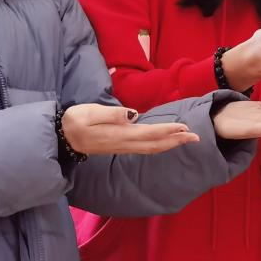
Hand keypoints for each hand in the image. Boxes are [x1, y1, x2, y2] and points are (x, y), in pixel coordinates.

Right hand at [61, 104, 199, 155]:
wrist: (63, 137)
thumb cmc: (74, 121)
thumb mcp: (88, 113)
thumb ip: (110, 114)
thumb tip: (133, 114)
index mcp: (119, 134)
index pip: (149, 133)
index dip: (168, 130)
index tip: (184, 127)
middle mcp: (124, 143)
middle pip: (156, 144)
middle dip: (177, 140)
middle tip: (196, 137)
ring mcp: (124, 146)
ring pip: (152, 148)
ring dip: (171, 143)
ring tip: (187, 139)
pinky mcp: (122, 146)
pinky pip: (146, 148)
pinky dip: (161, 144)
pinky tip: (167, 141)